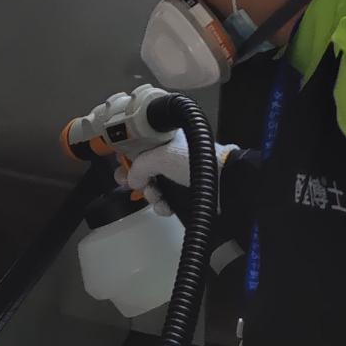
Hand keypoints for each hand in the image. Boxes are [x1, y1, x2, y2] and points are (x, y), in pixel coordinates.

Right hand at [117, 134, 234, 215]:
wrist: (223, 182)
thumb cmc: (195, 161)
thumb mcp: (160, 157)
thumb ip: (139, 167)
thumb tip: (131, 178)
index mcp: (165, 140)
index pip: (139, 145)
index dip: (128, 156)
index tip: (121, 166)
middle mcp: (170, 156)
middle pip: (143, 168)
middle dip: (137, 179)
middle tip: (133, 184)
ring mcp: (176, 175)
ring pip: (152, 187)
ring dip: (151, 194)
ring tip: (157, 196)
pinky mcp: (183, 193)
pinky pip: (164, 200)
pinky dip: (162, 204)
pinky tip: (166, 205)